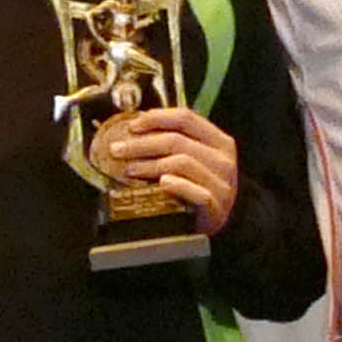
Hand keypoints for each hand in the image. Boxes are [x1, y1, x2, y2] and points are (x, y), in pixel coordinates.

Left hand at [103, 104, 236, 233]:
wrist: (215, 223)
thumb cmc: (199, 189)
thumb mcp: (194, 161)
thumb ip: (174, 144)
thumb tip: (135, 131)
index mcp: (219, 142)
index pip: (186, 118)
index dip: (156, 118)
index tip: (132, 126)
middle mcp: (223, 160)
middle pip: (177, 141)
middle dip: (142, 144)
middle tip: (118, 150)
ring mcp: (221, 184)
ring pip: (182, 163)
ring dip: (150, 165)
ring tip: (130, 169)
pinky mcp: (216, 207)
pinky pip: (195, 192)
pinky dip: (177, 185)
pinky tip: (161, 184)